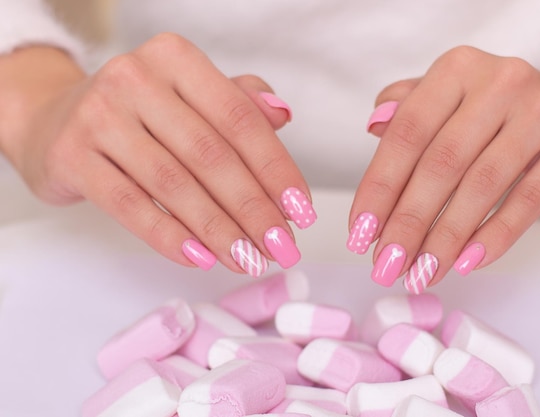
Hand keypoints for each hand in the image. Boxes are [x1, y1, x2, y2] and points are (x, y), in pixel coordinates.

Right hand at [0, 34, 314, 276]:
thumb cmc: (138, 113)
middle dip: (254, 209)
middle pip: (210, 155)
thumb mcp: (189, 96)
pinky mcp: (70, 156)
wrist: (54, 120)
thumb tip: (283, 114)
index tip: (301, 211)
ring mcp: (98, 116)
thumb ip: (238, 102)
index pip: (239, 119)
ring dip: (219, 230)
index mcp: (175, 59)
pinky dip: (170, 237)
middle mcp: (135, 78)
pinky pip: (130, 206)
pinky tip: (201, 258)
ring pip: (174, 184)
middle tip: (282, 248)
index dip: (276, 169)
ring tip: (248, 260)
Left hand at [349, 46, 539, 291]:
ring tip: (421, 272)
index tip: (360, 233)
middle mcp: (500, 83)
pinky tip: (467, 263)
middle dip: (408, 222)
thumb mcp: (449, 99)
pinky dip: (494, 236)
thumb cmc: (494, 112)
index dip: (379, 187)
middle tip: (387, 263)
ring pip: (481, 186)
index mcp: (457, 69)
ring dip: (444, 238)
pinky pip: (527, 201)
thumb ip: (407, 111)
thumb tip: (373, 127)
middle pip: (441, 163)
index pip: (407, 133)